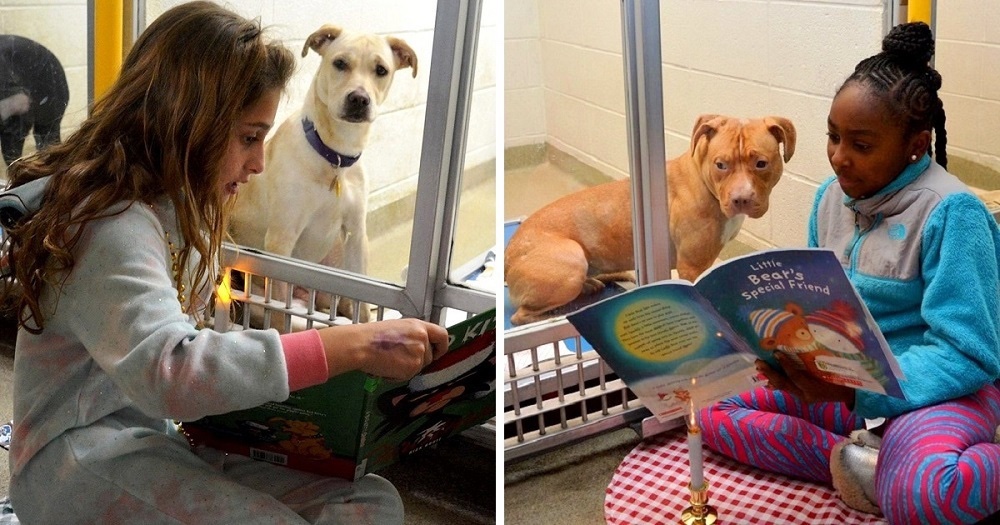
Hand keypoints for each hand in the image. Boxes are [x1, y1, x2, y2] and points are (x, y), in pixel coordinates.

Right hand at [317, 318, 448, 380]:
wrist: (362, 345)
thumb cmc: (373, 335)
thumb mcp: (399, 327)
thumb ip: (414, 335)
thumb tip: (420, 346)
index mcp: (419, 326)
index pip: (442, 336)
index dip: (441, 346)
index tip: (437, 352)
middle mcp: (422, 339)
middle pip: (429, 355)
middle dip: (418, 360)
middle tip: (400, 358)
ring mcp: (419, 355)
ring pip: (419, 367)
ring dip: (407, 368)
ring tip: (389, 361)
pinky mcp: (412, 368)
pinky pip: (408, 375)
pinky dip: (398, 375)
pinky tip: (386, 368)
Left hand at [755, 354, 854, 406]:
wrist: (851, 392)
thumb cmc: (844, 375)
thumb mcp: (834, 366)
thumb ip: (818, 357)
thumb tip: (804, 338)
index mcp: (816, 387)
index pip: (797, 376)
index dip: (785, 365)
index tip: (776, 352)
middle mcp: (808, 394)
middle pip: (785, 383)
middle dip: (770, 373)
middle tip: (759, 362)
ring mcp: (804, 397)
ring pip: (784, 387)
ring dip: (770, 377)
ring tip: (759, 367)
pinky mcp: (803, 397)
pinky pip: (787, 389)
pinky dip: (777, 383)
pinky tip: (766, 381)